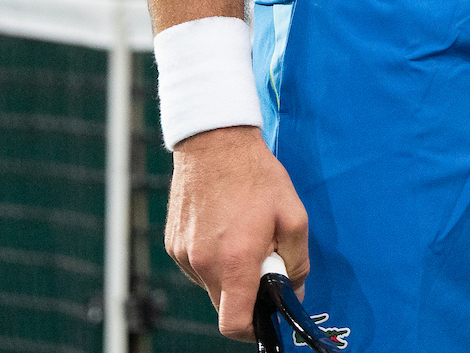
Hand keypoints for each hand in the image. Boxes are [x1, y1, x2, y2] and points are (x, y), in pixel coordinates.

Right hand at [165, 125, 309, 341]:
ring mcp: (183, 254)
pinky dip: (213, 257)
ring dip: (228, 272)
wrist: (214, 140)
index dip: (252, 329)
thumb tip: (294, 292)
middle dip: (246, 292)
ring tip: (243, 234)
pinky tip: (225, 226)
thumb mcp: (293, 216)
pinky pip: (197, 265)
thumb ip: (297, 262)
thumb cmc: (257, 176)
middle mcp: (202, 263)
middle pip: (223, 304)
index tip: (266, 318)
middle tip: (263, 260)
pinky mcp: (173, 243)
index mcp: (234, 262)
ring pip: (210, 283)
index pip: (234, 323)